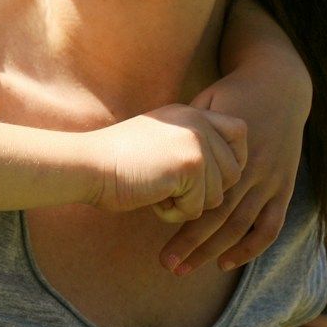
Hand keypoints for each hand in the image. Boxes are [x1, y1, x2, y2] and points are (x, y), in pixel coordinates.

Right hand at [84, 105, 245, 221]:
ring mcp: (196, 143)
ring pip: (217, 195)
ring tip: (155, 189)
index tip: (207, 174)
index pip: (239, 131)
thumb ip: (188, 144)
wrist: (87, 163)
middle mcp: (197, 123)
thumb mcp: (158, 139)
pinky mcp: (191, 167)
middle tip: (168, 185)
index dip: (232, 157)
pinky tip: (150, 196)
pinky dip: (173, 212)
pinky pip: (197, 209)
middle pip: (233, 172)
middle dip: (205, 190)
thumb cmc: (114, 160)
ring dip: (187, 204)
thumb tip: (225, 171)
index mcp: (190, 114)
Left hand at [159, 0, 309, 274]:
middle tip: (165, 264)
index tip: (147, 227)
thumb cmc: (229, 95)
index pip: (198, 193)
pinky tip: (227, 263)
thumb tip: (146, 150)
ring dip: (213, 252)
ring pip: (239, 226)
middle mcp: (249, 170)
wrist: (278, 85)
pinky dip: (250, 247)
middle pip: (216, 217)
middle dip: (190, 244)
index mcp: (225, 150)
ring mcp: (269, 181)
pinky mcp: (283, 188)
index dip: (176, 216)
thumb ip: (180, 132)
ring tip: (185, 269)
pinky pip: (270, 225)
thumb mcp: (200, 105)